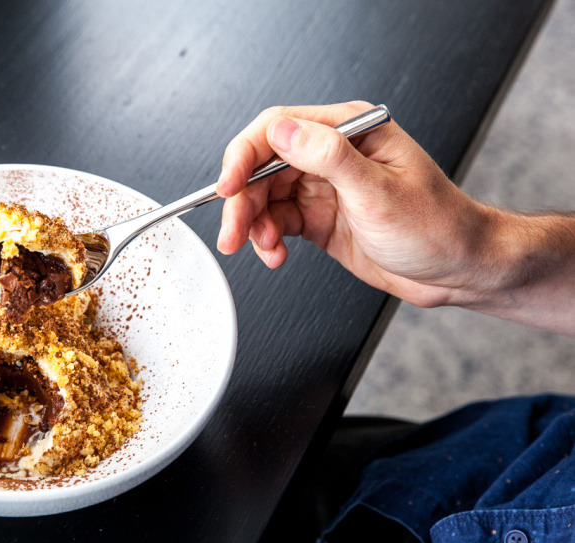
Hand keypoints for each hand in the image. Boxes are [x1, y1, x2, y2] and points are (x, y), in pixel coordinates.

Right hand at [215, 101, 502, 308]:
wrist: (458, 270)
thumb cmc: (437, 226)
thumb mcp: (379, 191)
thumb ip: (327, 157)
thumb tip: (282, 131)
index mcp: (349, 132)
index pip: (277, 129)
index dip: (243, 157)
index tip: (227, 186)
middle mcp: (332, 155)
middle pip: (262, 168)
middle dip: (242, 201)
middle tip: (233, 232)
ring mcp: (324, 187)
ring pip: (265, 198)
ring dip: (253, 225)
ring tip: (261, 248)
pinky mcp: (319, 218)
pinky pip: (277, 223)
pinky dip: (268, 241)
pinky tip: (275, 254)